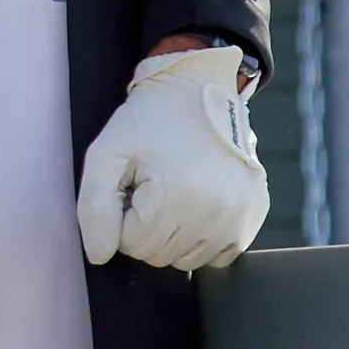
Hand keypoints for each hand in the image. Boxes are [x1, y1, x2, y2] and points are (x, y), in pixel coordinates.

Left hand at [75, 45, 266, 268]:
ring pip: (187, 259)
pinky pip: (218, 254)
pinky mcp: (255, 214)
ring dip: (172, 234)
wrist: (199, 89)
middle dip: (145, 226)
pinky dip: (201, 236)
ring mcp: (240, 215)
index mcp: (174, 195)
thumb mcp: (107, 152)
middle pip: (159, 254)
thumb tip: (100, 255)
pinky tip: (195, 201)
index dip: (122, 215)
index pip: (131, 244)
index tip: (131, 185)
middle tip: (150, 185)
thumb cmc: (149, 120)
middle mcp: (214, 211)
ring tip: (172, 190)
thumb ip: (94, 205)